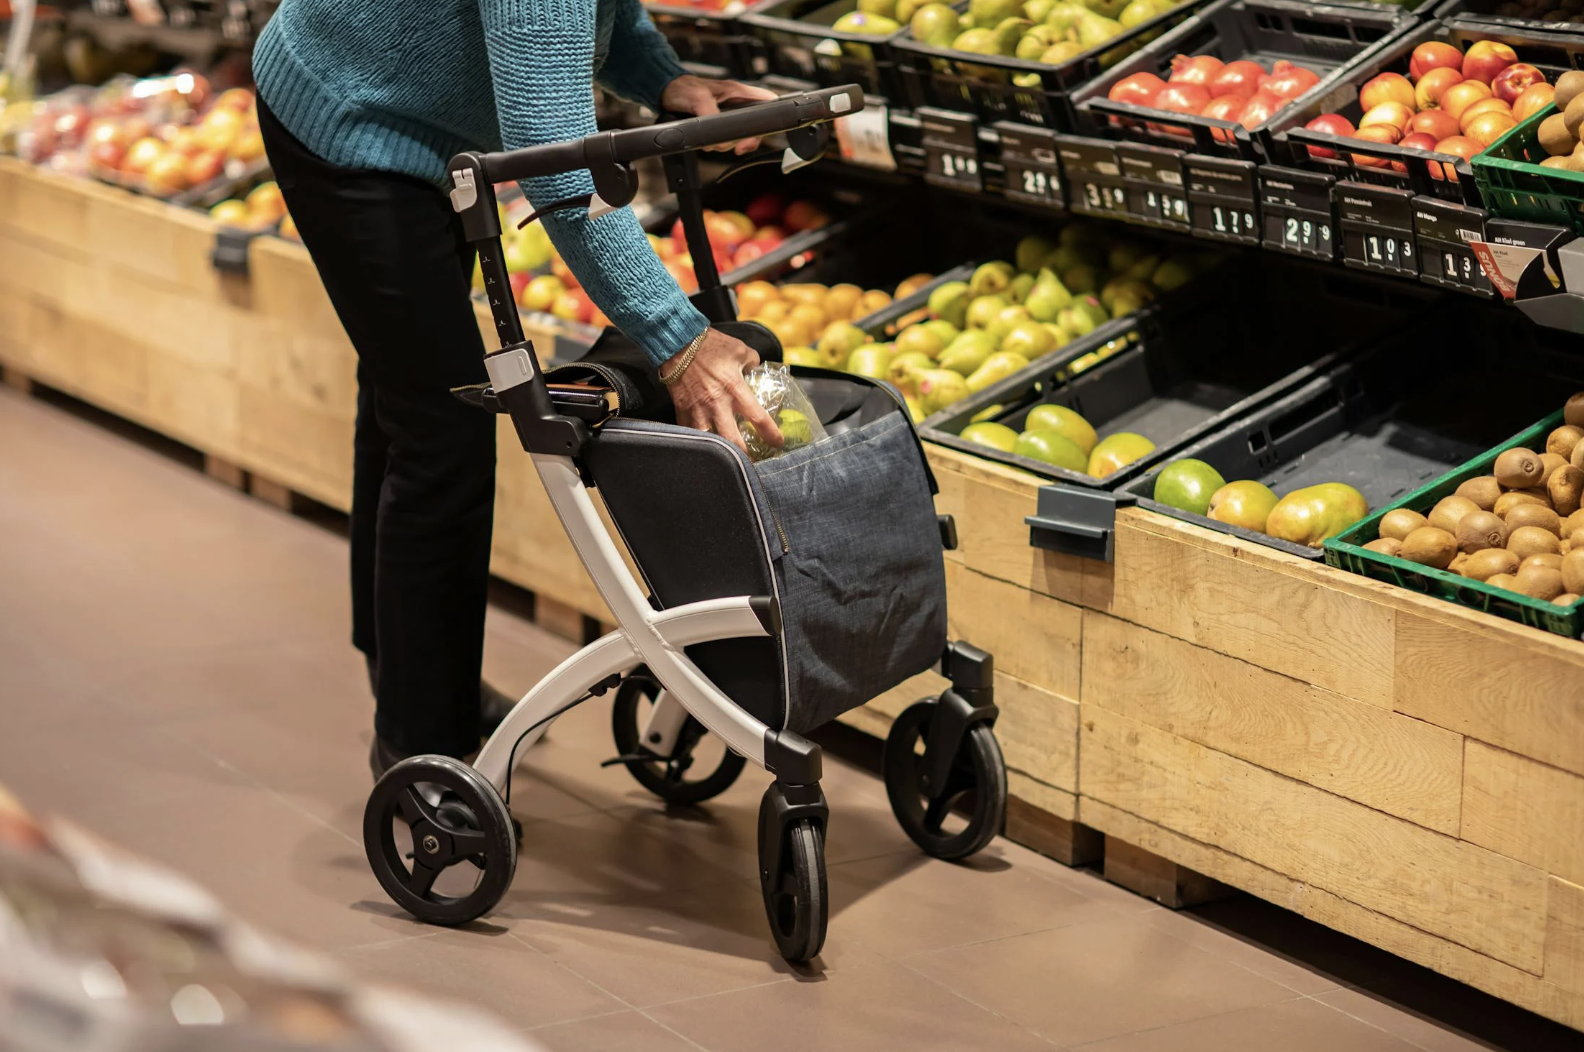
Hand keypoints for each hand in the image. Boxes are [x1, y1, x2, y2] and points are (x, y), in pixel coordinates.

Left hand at [659, 75, 778, 154]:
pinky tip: (708, 143)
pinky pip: (727, 138)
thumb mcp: (698, 99)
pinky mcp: (720, 122)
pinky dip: (718, 144)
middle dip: (745, 140)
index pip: (768, 103)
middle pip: (756, 125)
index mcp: (738, 91)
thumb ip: (712, 117)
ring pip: (740, 135)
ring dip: (727, 144)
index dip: (768, 121)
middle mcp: (737, 102)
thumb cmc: (682, 88)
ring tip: (711, 141)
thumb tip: (721, 137)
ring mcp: (730, 113)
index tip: (753, 137)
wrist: (666, 92)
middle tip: (735, 148)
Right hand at [663, 328, 782, 452]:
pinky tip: (704, 445)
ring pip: (710, 442)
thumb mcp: (739, 350)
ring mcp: (698, 410)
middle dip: (745, 455)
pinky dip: (697, 440)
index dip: (771, 434)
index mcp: (736, 389)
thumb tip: (755, 369)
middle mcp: (718, 404)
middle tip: (752, 461)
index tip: (778, 442)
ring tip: (727, 459)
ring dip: (720, 452)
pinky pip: (689, 432)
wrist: (678, 342)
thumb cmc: (710, 344)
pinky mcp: (682, 410)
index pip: (759, 418)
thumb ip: (751, 362)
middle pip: (733, 441)